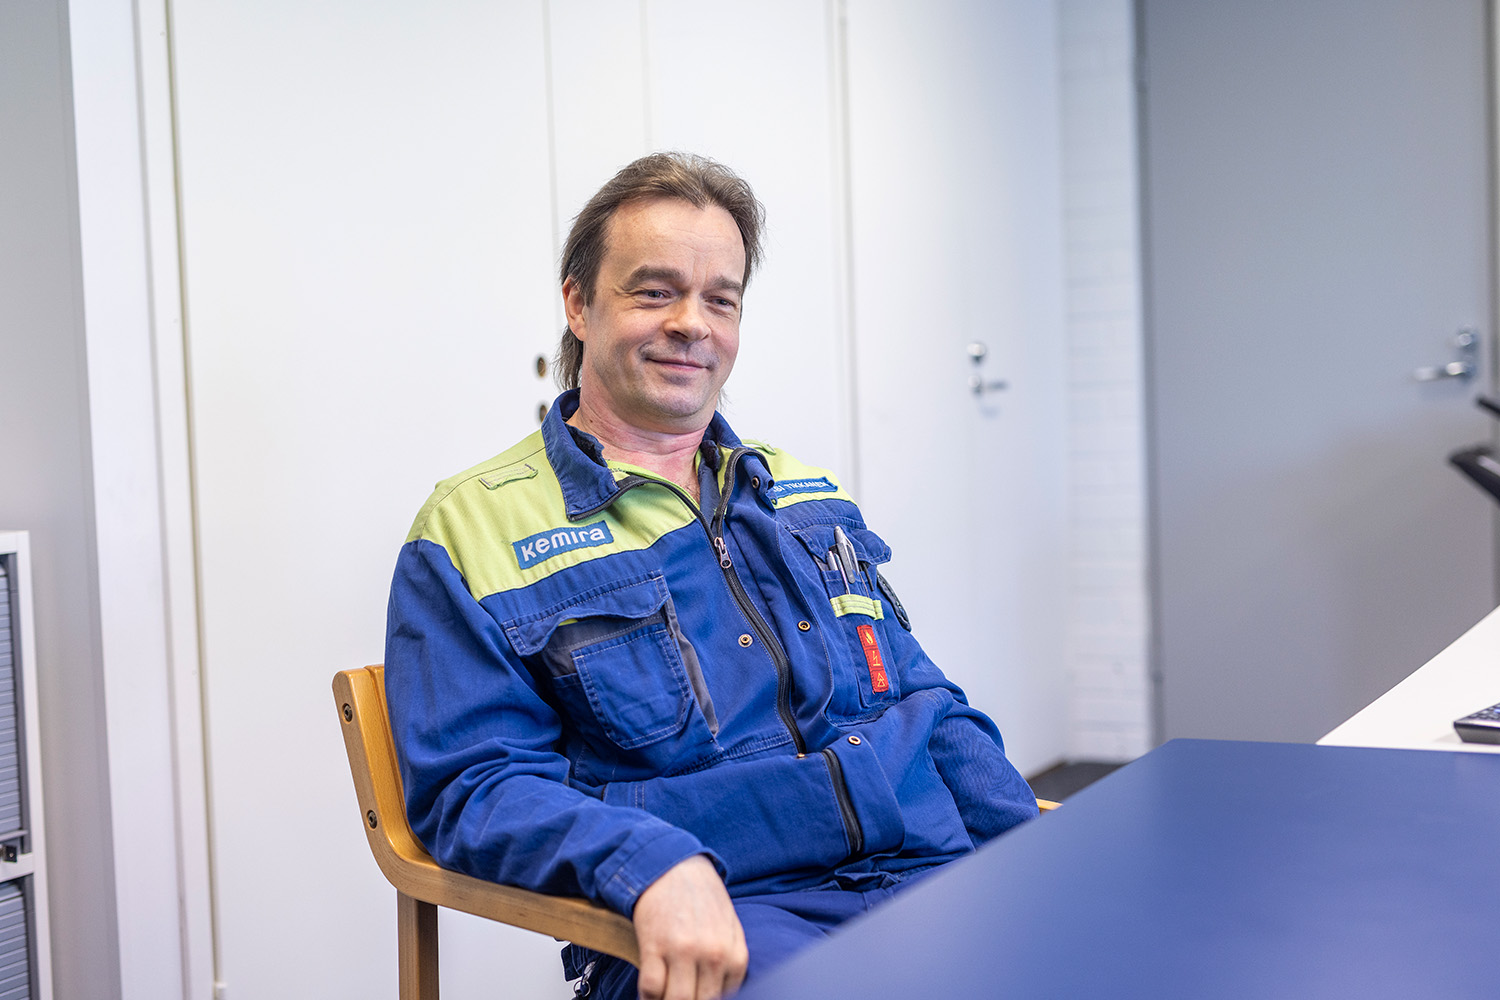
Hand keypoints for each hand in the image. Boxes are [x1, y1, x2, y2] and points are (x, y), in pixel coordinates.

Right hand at [632, 855, 747, 999]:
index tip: (698, 994)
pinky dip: (648, 996)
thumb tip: (726, 993)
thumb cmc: (701, 897)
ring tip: (665, 995)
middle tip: (681, 995)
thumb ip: (732, 962)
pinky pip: (650, 988)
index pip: (726, 999)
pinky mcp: (654, 945)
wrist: (672, 865)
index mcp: (734, 954)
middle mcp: (712, 955)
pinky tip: (650, 992)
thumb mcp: (730, 927)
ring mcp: (683, 950)